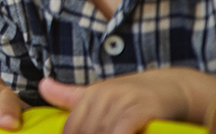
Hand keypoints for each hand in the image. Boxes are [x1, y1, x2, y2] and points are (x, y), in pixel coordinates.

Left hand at [39, 73, 190, 133]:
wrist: (174, 86)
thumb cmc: (134, 96)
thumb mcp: (101, 94)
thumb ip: (71, 96)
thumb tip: (42, 86)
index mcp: (91, 94)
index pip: (71, 127)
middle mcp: (104, 95)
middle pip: (85, 131)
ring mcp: (123, 100)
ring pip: (102, 132)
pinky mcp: (142, 107)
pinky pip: (122, 128)